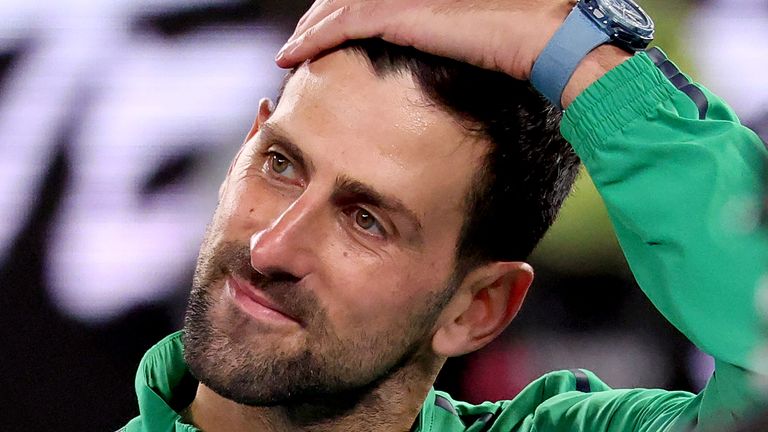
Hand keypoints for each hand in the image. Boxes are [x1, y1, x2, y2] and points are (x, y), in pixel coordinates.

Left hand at [276, 0, 574, 80]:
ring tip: (292, 49)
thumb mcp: (478, 33)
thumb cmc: (525, 41)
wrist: (545, 37)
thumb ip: (450, 33)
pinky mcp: (402, 13)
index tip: (326, 30)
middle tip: (302, 39)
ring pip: (338, 5)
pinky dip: (312, 39)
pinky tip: (293, 54)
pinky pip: (343, 24)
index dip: (342, 10)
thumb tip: (443, 51)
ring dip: (310, 28)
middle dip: (319, 15)